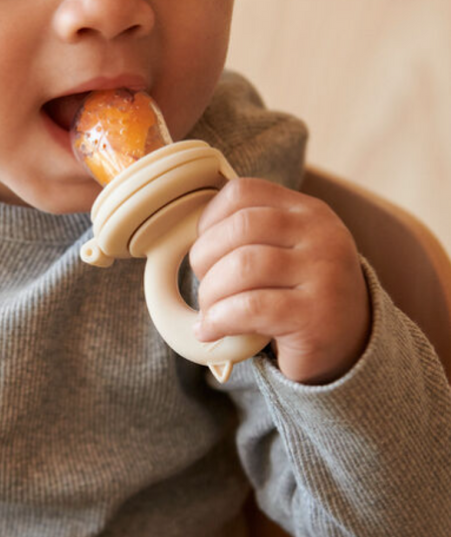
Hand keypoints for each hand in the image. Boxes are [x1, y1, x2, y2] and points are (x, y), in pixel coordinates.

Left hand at [189, 178, 370, 384]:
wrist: (348, 344)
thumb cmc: (298, 295)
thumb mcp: (285, 251)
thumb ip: (250, 236)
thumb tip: (189, 241)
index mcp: (308, 211)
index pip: (244, 192)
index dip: (209, 220)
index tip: (206, 249)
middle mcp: (321, 235)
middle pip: (240, 227)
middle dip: (205, 258)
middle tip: (205, 287)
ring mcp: (324, 274)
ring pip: (243, 266)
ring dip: (211, 293)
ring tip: (210, 311)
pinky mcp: (317, 316)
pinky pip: (251, 308)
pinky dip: (219, 319)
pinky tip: (211, 330)